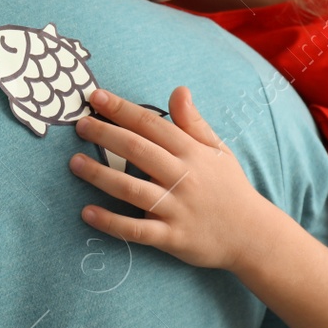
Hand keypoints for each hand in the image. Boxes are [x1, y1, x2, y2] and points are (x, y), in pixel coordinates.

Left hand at [67, 85, 274, 271]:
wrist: (253, 235)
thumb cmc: (230, 188)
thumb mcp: (218, 150)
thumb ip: (193, 123)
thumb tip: (179, 90)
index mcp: (192, 153)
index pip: (152, 124)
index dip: (123, 109)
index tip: (96, 97)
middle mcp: (183, 177)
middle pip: (137, 150)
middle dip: (105, 135)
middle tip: (79, 125)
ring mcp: (177, 208)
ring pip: (132, 189)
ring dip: (100, 175)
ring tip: (74, 164)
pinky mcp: (172, 237)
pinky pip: (136, 230)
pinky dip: (110, 222)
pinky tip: (87, 212)